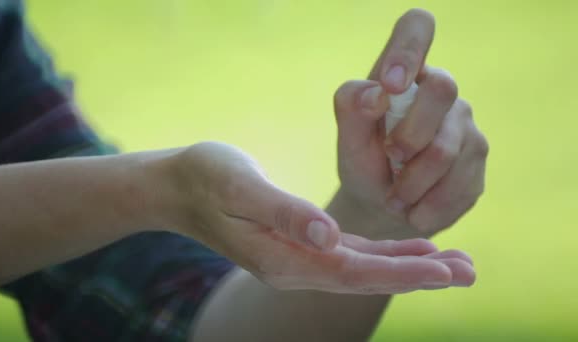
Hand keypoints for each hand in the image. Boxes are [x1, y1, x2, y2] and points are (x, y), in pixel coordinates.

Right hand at [141, 142, 473, 292]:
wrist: (177, 185)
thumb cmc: (206, 177)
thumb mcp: (241, 186)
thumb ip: (284, 212)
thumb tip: (326, 235)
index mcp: (283, 258)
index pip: (353, 270)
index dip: (401, 270)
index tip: (447, 271)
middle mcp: (295, 267)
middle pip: (367, 276)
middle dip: (420, 275)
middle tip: (471, 273)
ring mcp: (298, 259)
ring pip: (364, 267)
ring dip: (411, 266)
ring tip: (456, 264)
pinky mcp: (301, 244)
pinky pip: (352, 254)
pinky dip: (386, 253)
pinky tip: (413, 249)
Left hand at [334, 9, 488, 237]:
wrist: (386, 207)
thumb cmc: (364, 162)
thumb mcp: (348, 140)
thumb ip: (351, 109)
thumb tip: (377, 92)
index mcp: (404, 73)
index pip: (417, 27)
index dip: (408, 48)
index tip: (390, 85)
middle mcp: (440, 90)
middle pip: (444, 90)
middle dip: (409, 139)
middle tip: (389, 163)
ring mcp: (466, 122)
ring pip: (449, 150)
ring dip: (413, 185)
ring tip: (394, 200)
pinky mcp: (479, 158)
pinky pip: (462, 183)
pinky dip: (430, 206)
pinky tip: (416, 211)